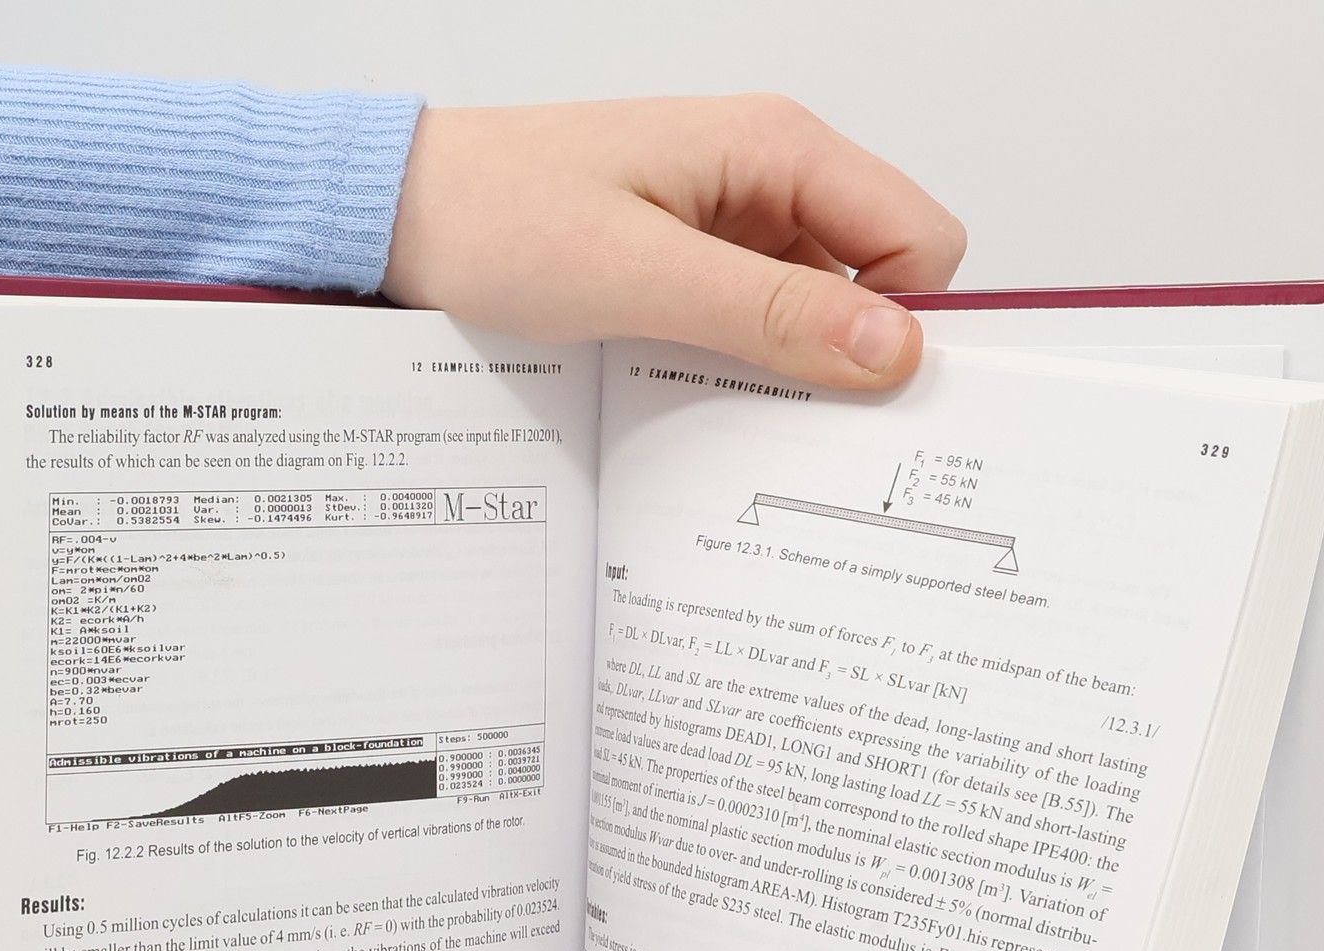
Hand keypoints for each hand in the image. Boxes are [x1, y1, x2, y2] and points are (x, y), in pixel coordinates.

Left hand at [382, 96, 965, 390]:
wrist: (403, 217)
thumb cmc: (497, 217)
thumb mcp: (639, 276)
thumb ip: (769, 315)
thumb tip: (893, 349)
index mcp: (777, 150)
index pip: (919, 239)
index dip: (912, 323)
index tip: (870, 402)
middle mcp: (769, 179)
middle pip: (880, 279)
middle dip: (857, 356)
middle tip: (802, 427)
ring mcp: (734, 226)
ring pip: (821, 314)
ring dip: (795, 371)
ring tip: (733, 416)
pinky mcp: (697, 267)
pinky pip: (761, 326)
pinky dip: (748, 369)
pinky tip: (704, 400)